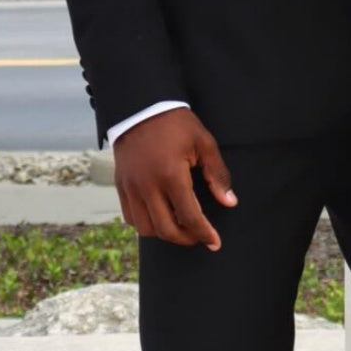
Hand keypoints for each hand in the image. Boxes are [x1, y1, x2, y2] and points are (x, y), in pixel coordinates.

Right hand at [114, 107, 235, 250]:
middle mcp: (147, 186)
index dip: (204, 233)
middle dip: (187, 239)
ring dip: (165, 233)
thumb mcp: (204, 143)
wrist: (140, 107)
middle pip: (166, 230)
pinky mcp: (121, 185)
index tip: (215, 243)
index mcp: (171, 175)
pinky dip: (146, 223)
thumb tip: (229, 202)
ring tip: (181, 226)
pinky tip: (160, 216)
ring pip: (145, 228)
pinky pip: (130, 217)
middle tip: (200, 236)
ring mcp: (131, 187)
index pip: (189, 217)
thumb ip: (217, 174)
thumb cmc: (176, 124)